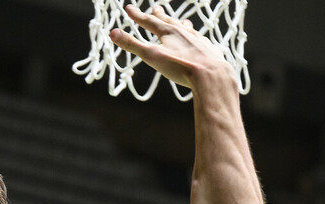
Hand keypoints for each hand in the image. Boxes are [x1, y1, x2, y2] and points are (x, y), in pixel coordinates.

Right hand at [108, 5, 232, 90]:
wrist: (211, 75)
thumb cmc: (180, 66)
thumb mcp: (151, 56)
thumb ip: (132, 44)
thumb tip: (113, 33)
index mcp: (168, 32)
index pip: (149, 21)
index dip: (137, 16)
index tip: (129, 8)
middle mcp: (184, 32)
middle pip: (170, 21)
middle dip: (160, 16)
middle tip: (156, 8)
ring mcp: (199, 40)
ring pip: (188, 30)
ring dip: (182, 25)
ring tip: (182, 22)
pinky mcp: (210, 51)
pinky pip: (204, 42)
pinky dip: (199, 40)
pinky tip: (202, 42)